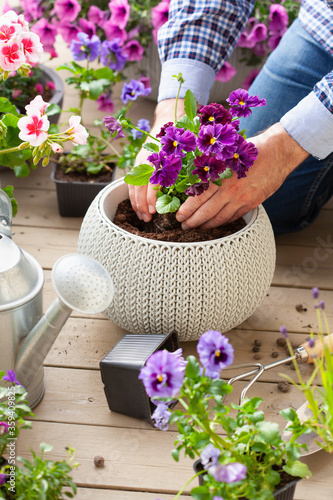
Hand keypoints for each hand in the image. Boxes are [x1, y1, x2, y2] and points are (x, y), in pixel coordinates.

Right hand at [128, 98, 184, 221]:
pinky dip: (134, 197)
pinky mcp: (139, 164)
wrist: (168, 116)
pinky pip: (132, 183)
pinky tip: (139, 208)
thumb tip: (203, 183)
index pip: (150, 182)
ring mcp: (140, 162)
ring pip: (133, 187)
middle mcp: (147, 160)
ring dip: (137, 204)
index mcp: (158, 157)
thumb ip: (193, 164)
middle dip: (143, 205)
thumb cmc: (182, 133)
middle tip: (149, 219)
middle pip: (139, 187)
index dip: (151, 198)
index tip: (155, 210)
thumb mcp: (189, 147)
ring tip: (143, 217)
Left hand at [175, 123, 309, 229]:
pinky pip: (233, 218)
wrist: (279, 152)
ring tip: (196, 228)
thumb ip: (211, 166)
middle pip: (207, 213)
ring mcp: (242, 199)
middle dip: (193, 222)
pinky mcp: (252, 204)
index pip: (199, 199)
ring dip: (206, 226)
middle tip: (183, 226)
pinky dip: (221, 223)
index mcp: (222, 177)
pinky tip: (214, 224)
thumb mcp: (227, 153)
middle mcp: (231, 191)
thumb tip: (192, 177)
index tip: (178, 216)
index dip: (187, 210)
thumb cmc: (251, 149)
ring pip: (220, 219)